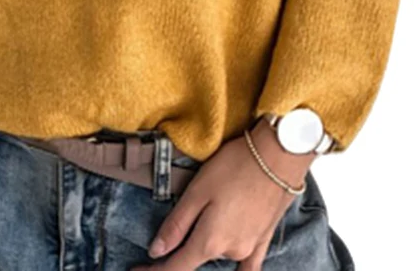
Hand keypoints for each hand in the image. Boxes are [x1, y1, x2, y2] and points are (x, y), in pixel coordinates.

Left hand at [132, 119, 315, 269]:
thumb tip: (156, 251)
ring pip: (219, 254)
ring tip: (201, 222)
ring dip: (206, 246)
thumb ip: (177, 224)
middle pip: (197, 258)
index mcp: (209, 242)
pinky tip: (232, 266)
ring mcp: (249, 248)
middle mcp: (230, 251)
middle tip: (164, 242)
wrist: (279, 155)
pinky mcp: (263, 239)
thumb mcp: (197, 190)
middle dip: (181, 252)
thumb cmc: (236, 166)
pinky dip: (236, 267)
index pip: (175, 268)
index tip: (136, 270)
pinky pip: (247, 264)